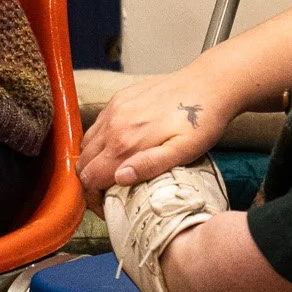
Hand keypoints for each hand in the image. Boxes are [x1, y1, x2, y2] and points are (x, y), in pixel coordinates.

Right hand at [76, 64, 233, 210]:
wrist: (209, 84)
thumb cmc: (202, 122)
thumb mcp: (184, 151)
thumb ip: (151, 165)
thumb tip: (120, 178)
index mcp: (126, 142)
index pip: (90, 177)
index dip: (94, 198)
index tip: (107, 207)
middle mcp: (113, 125)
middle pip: (83, 162)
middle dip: (90, 183)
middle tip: (108, 194)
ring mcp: (113, 109)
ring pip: (86, 144)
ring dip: (93, 162)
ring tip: (112, 173)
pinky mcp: (118, 98)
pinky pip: (96, 126)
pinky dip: (99, 142)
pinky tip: (118, 148)